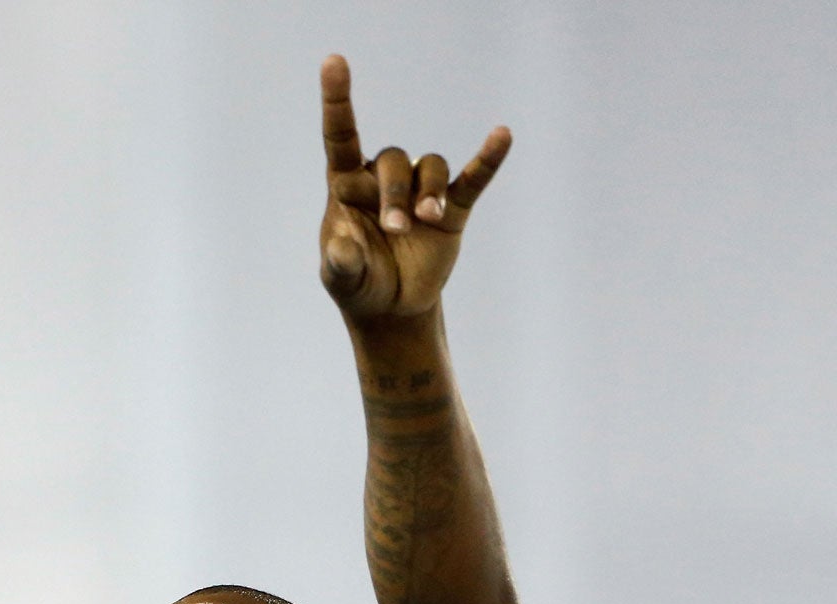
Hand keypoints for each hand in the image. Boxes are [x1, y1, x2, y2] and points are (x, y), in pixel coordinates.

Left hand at [318, 54, 510, 325]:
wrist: (392, 308)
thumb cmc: (359, 284)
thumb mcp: (342, 280)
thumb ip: (340, 264)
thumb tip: (341, 249)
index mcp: (348, 185)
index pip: (341, 136)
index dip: (337, 101)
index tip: (334, 62)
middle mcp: (384, 180)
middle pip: (394, 161)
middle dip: (395, 193)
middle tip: (397, 229)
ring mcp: (420, 193)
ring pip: (430, 167)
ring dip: (430, 191)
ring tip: (427, 220)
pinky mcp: (452, 210)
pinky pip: (472, 179)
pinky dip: (487, 159)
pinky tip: (502, 135)